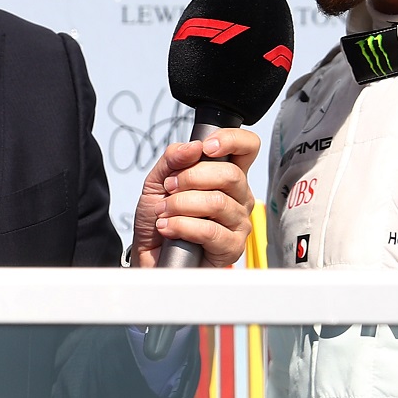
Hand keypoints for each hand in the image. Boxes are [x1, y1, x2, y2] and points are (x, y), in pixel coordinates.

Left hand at [130, 128, 258, 268]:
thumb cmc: (160, 220)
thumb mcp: (157, 182)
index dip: (232, 140)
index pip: (247, 147)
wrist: (150, 257)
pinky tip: (168, 228)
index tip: (207, 147)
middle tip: (169, 188)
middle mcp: (238, 198)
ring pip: (217, 202)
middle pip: (231, 175)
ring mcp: (238, 223)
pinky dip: (182, 226)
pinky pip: (210, 231)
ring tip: (163, 212)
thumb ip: (172, 159)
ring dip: (180, 205)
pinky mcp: (232, 247)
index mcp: (226, 177)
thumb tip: (193, 146)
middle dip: (191, 177)